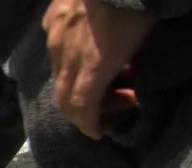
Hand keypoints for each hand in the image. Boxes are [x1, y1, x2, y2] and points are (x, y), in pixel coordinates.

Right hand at [42, 0, 152, 138]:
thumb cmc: (136, 6)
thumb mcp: (138, 43)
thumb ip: (124, 67)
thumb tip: (125, 82)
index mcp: (91, 66)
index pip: (79, 109)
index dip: (88, 125)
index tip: (101, 131)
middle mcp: (66, 56)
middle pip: (63, 97)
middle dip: (83, 111)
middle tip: (106, 109)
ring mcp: (55, 36)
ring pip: (58, 72)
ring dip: (77, 82)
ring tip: (101, 75)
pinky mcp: (52, 18)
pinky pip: (54, 46)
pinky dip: (68, 58)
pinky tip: (84, 48)